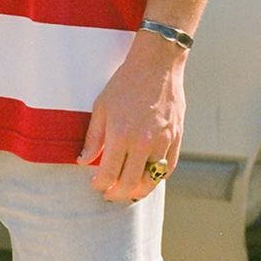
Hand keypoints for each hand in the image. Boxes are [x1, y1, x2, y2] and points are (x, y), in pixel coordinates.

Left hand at [77, 31, 185, 201]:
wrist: (156, 66)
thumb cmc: (124, 83)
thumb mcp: (101, 106)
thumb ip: (93, 137)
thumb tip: (83, 160)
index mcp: (120, 134)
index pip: (108, 173)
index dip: (100, 184)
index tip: (95, 185)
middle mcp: (142, 142)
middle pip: (129, 183)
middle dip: (117, 194)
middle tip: (109, 194)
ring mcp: (162, 142)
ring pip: (151, 181)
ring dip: (138, 192)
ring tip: (127, 192)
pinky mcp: (176, 139)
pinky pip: (168, 169)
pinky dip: (157, 179)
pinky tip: (147, 180)